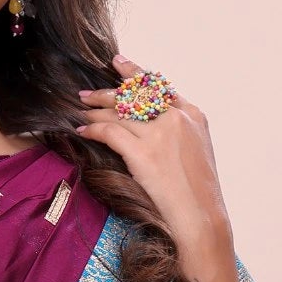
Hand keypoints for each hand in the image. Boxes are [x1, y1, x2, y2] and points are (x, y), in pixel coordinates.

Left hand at [74, 54, 231, 255]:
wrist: (202, 216)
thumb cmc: (200, 193)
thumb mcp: (199, 152)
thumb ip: (182, 133)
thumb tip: (158, 129)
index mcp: (193, 115)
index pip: (159, 86)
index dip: (136, 74)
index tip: (119, 64)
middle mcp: (177, 118)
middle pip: (136, 94)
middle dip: (109, 91)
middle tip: (88, 92)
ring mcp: (160, 134)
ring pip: (120, 111)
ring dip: (96, 109)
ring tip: (80, 108)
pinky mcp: (143, 152)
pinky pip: (110, 132)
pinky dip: (93, 129)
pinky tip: (82, 130)